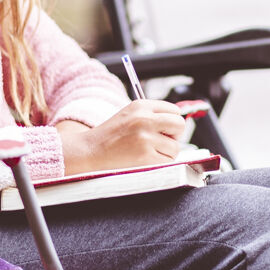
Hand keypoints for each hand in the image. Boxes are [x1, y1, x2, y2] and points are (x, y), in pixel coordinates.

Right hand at [57, 100, 186, 174]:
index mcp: (141, 105)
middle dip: (175, 135)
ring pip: (175, 147)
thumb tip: (177, 123)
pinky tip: (146, 160)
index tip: (165, 130)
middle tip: (162, 142)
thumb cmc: (110, 136)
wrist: (90, 151)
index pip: (174, 110)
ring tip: (148, 152)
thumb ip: (152, 115)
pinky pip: (167, 161)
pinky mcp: (145, 156)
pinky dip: (160, 163)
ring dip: (166, 153)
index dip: (171, 122)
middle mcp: (144, 119)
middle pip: (179, 125)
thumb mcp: (130, 115)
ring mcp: (145, 138)